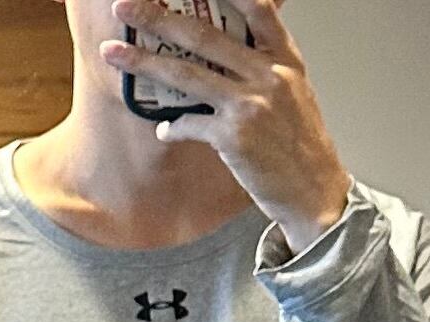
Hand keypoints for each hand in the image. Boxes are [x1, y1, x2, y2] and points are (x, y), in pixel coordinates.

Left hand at [104, 0, 352, 255]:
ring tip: (113, 52)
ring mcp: (250, 106)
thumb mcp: (295, 92)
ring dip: (144, 62)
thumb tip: (227, 49)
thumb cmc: (302, 146)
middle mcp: (268, 76)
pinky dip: (173, 127)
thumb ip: (266, 65)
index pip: (257, 8)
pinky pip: (190, 124)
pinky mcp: (234, 138)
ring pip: (187, 74)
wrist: (315, 193)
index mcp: (285, 59)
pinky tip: (164, 129)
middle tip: (126, 6)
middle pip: (205, 36)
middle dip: (159, 17)